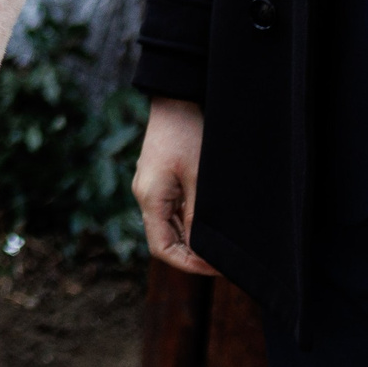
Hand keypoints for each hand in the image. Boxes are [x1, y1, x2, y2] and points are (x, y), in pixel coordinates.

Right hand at [133, 96, 217, 275]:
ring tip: (219, 244)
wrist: (176, 98)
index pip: (162, 248)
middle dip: (191, 255)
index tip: (216, 267)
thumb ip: (197, 217)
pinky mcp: (157, 178)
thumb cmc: (188, 134)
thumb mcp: (199, 179)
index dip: (189, 264)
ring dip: (190, 239)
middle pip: (163, 239)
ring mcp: (150, 186)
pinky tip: (207, 222)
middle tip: (222, 260)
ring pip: (167, 226)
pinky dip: (187, 223)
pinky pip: (169, 210)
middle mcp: (145, 195)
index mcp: (150, 198)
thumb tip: (202, 251)